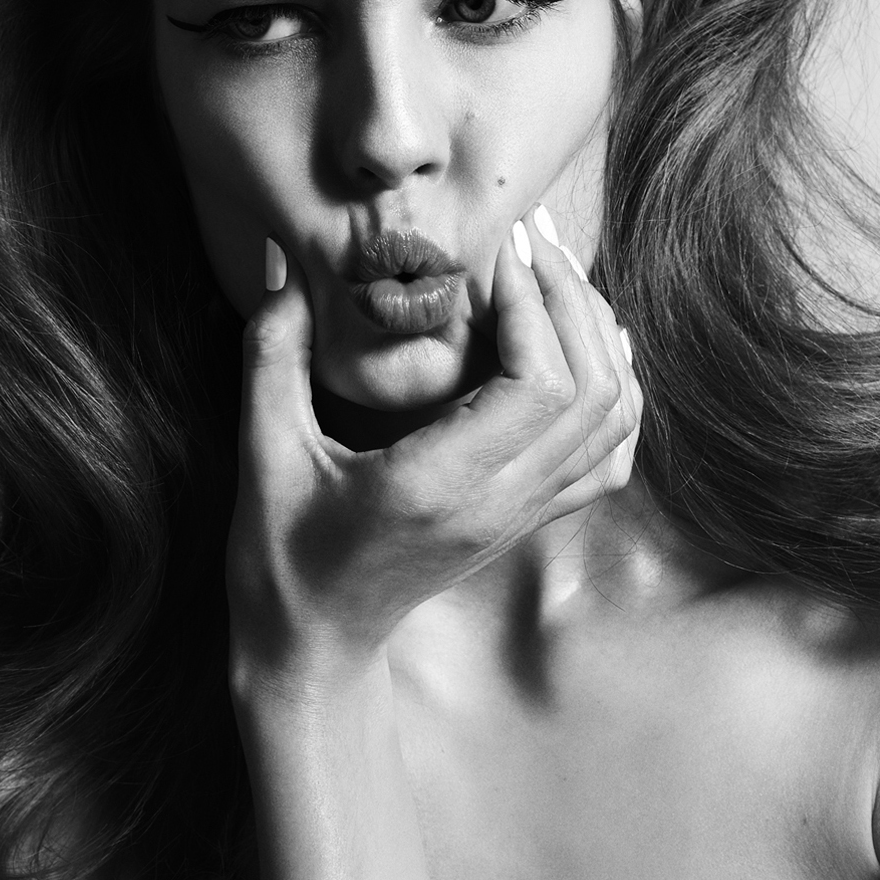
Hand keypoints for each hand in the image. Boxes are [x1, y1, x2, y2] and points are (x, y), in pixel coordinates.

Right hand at [226, 214, 641, 679]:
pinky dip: (617, 390)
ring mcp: (523, 515)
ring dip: (598, 335)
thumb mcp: (262, 449)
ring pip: (614, 418)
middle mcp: (500, 502)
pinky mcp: (529, 518)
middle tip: (529, 238)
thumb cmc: (280, 552)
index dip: (533, 304)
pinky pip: (609, 454)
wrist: (314, 642)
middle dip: (571, 298)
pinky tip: (587, 342)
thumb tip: (283, 258)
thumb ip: (272, 349)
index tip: (495, 251)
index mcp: (439, 485)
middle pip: (593, 390)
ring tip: (555, 274)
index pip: (537, 386)